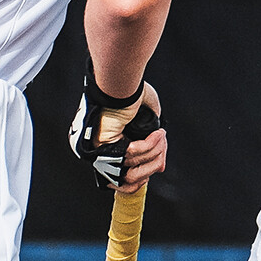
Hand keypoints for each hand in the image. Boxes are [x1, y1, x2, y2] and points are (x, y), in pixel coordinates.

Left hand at [70, 73, 165, 190]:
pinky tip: (156, 133)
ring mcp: (99, 154)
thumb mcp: (146, 123)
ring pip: (134, 169)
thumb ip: (150, 147)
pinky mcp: (104, 148)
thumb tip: (161, 168)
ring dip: (155, 151)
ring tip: (160, 134)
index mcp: (106, 148)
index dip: (145, 173)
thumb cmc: (130, 94)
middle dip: (154, 161)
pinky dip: (150, 145)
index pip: (123, 177)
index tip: (157, 162)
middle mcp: (99, 155)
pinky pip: (133, 155)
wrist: (119, 82)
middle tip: (161, 140)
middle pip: (131, 178)